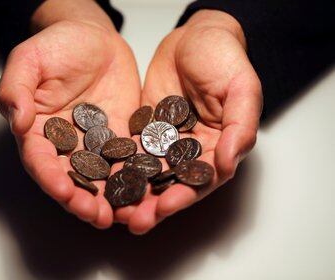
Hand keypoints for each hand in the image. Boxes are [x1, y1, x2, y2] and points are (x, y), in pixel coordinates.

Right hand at [0, 0, 140, 228]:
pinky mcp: (121, 137)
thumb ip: (17, 89)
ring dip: (111, 199)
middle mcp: (66, 144)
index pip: (41, 161)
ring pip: (101, 178)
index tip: (63, 191)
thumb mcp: (29, 60)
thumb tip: (18, 121)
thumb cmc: (58, 45)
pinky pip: (128, 160)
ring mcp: (95, 143)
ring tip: (124, 215)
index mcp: (39, 130)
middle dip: (83, 200)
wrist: (94, 38)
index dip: (50, 178)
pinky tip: (147, 191)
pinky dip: (136, 177)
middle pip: (72, 179)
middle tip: (97, 216)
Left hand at [115, 10, 262, 233]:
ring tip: (113, 209)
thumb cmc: (223, 59)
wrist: (194, 38)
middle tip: (133, 220)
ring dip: (133, 192)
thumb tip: (230, 161)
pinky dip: (119, 166)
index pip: (201, 180)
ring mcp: (166, 142)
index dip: (183, 196)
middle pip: (172, 183)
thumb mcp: (241, 88)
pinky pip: (131, 151)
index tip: (164, 208)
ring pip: (149, 173)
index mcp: (219, 147)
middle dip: (153, 204)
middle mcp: (191, 150)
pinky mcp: (145, 130)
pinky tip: (104, 177)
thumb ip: (240, 125)